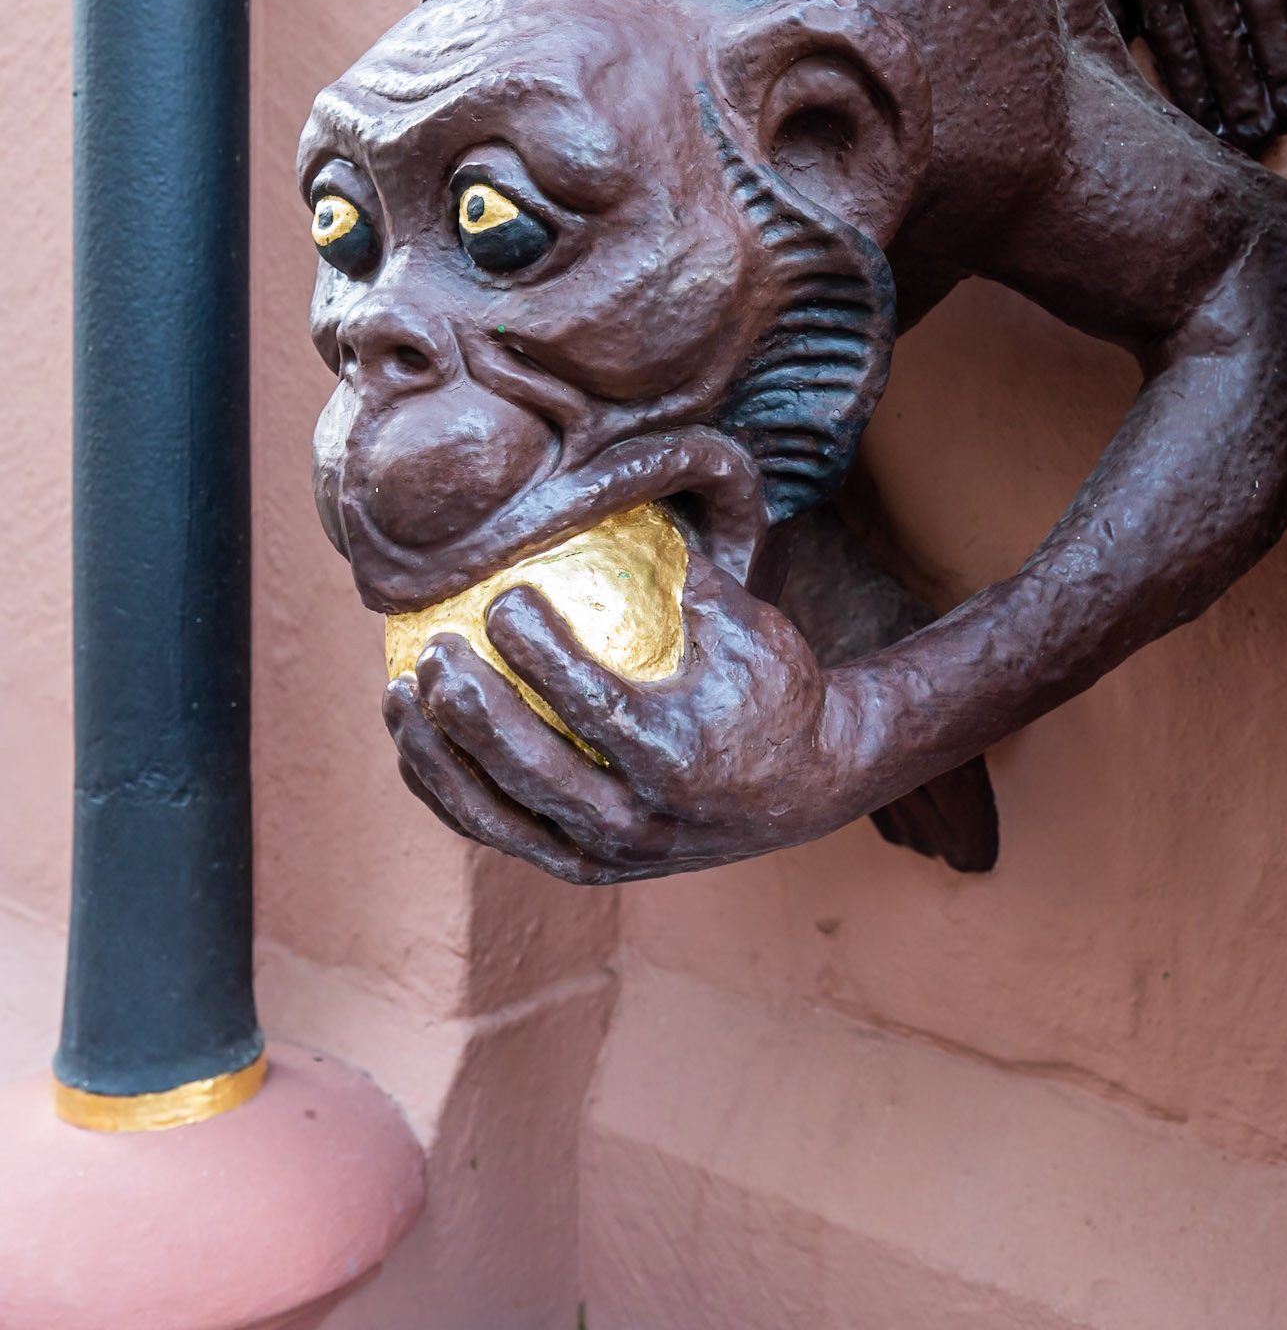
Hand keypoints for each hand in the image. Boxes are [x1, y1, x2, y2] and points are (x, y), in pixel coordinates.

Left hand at [383, 551, 857, 882]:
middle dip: (469, 711)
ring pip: (500, 815)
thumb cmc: (774, 688)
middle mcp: (640, 823)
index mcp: (679, 758)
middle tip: (432, 651)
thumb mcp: (749, 626)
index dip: (537, 653)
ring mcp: (608, 857)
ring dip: (438, 758)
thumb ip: (684, 573)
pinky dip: (448, 791)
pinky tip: (414, 739)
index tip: (500, 598)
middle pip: (531, 771)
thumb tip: (610, 497)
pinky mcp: (585, 869)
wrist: (810, 788)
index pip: (592, 705)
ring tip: (396, 695)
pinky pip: (500, 832)